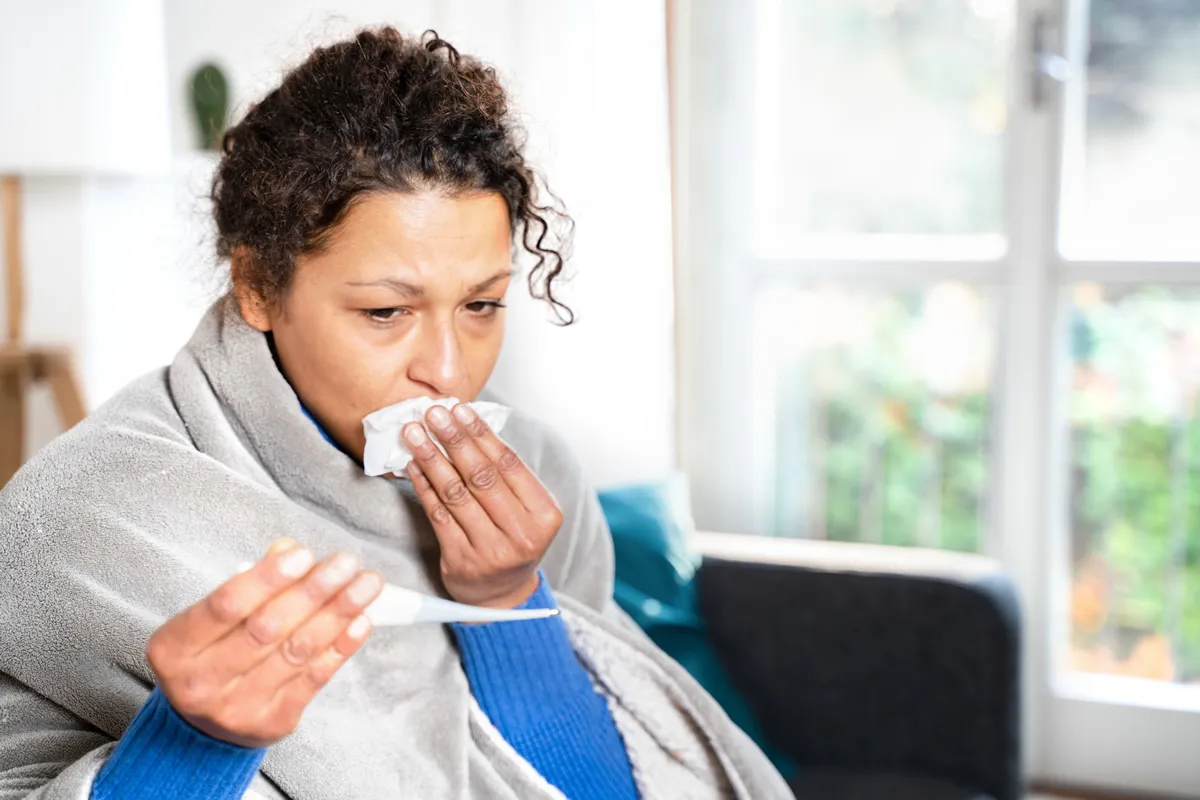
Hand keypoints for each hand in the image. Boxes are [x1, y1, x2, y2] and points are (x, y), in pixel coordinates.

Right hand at [145, 539, 382, 747]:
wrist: (200, 729)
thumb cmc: (209, 656)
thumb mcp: (209, 619)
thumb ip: (249, 584)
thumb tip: (289, 551)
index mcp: (175, 648)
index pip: (225, 606)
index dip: (268, 579)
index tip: (303, 555)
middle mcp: (202, 682)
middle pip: (267, 629)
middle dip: (313, 592)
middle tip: (346, 563)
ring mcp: (239, 707)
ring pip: (296, 651)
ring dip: (338, 613)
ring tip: (366, 584)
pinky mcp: (274, 722)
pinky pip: (314, 678)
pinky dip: (341, 646)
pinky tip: (361, 620)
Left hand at [403, 403, 562, 608]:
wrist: (500, 596)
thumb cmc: (512, 539)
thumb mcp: (526, 510)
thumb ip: (507, 476)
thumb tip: (469, 424)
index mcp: (545, 515)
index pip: (509, 464)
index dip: (481, 433)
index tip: (459, 409)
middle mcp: (521, 533)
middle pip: (482, 476)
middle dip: (454, 439)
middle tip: (433, 412)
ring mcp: (491, 549)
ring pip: (456, 493)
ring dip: (432, 458)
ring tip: (415, 432)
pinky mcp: (461, 560)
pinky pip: (437, 514)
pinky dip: (423, 485)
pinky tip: (412, 465)